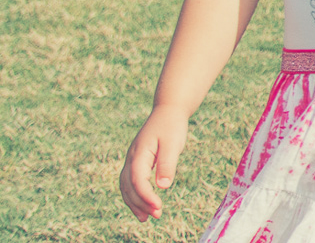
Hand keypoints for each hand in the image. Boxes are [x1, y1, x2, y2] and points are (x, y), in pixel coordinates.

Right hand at [119, 105, 189, 221]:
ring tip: (146, 218)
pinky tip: (144, 205)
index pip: (138, 180)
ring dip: (134, 202)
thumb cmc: (172, 126)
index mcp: (139, 152)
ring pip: (126, 186)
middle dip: (140, 203)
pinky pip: (129, 182)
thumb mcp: (173, 143)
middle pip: (128, 186)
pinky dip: (134, 195)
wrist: (168, 110)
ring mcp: (132, 159)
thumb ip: (167, 164)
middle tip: (156, 215)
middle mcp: (131, 157)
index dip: (146, 196)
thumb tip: (163, 187)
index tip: (158, 208)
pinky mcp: (136, 161)